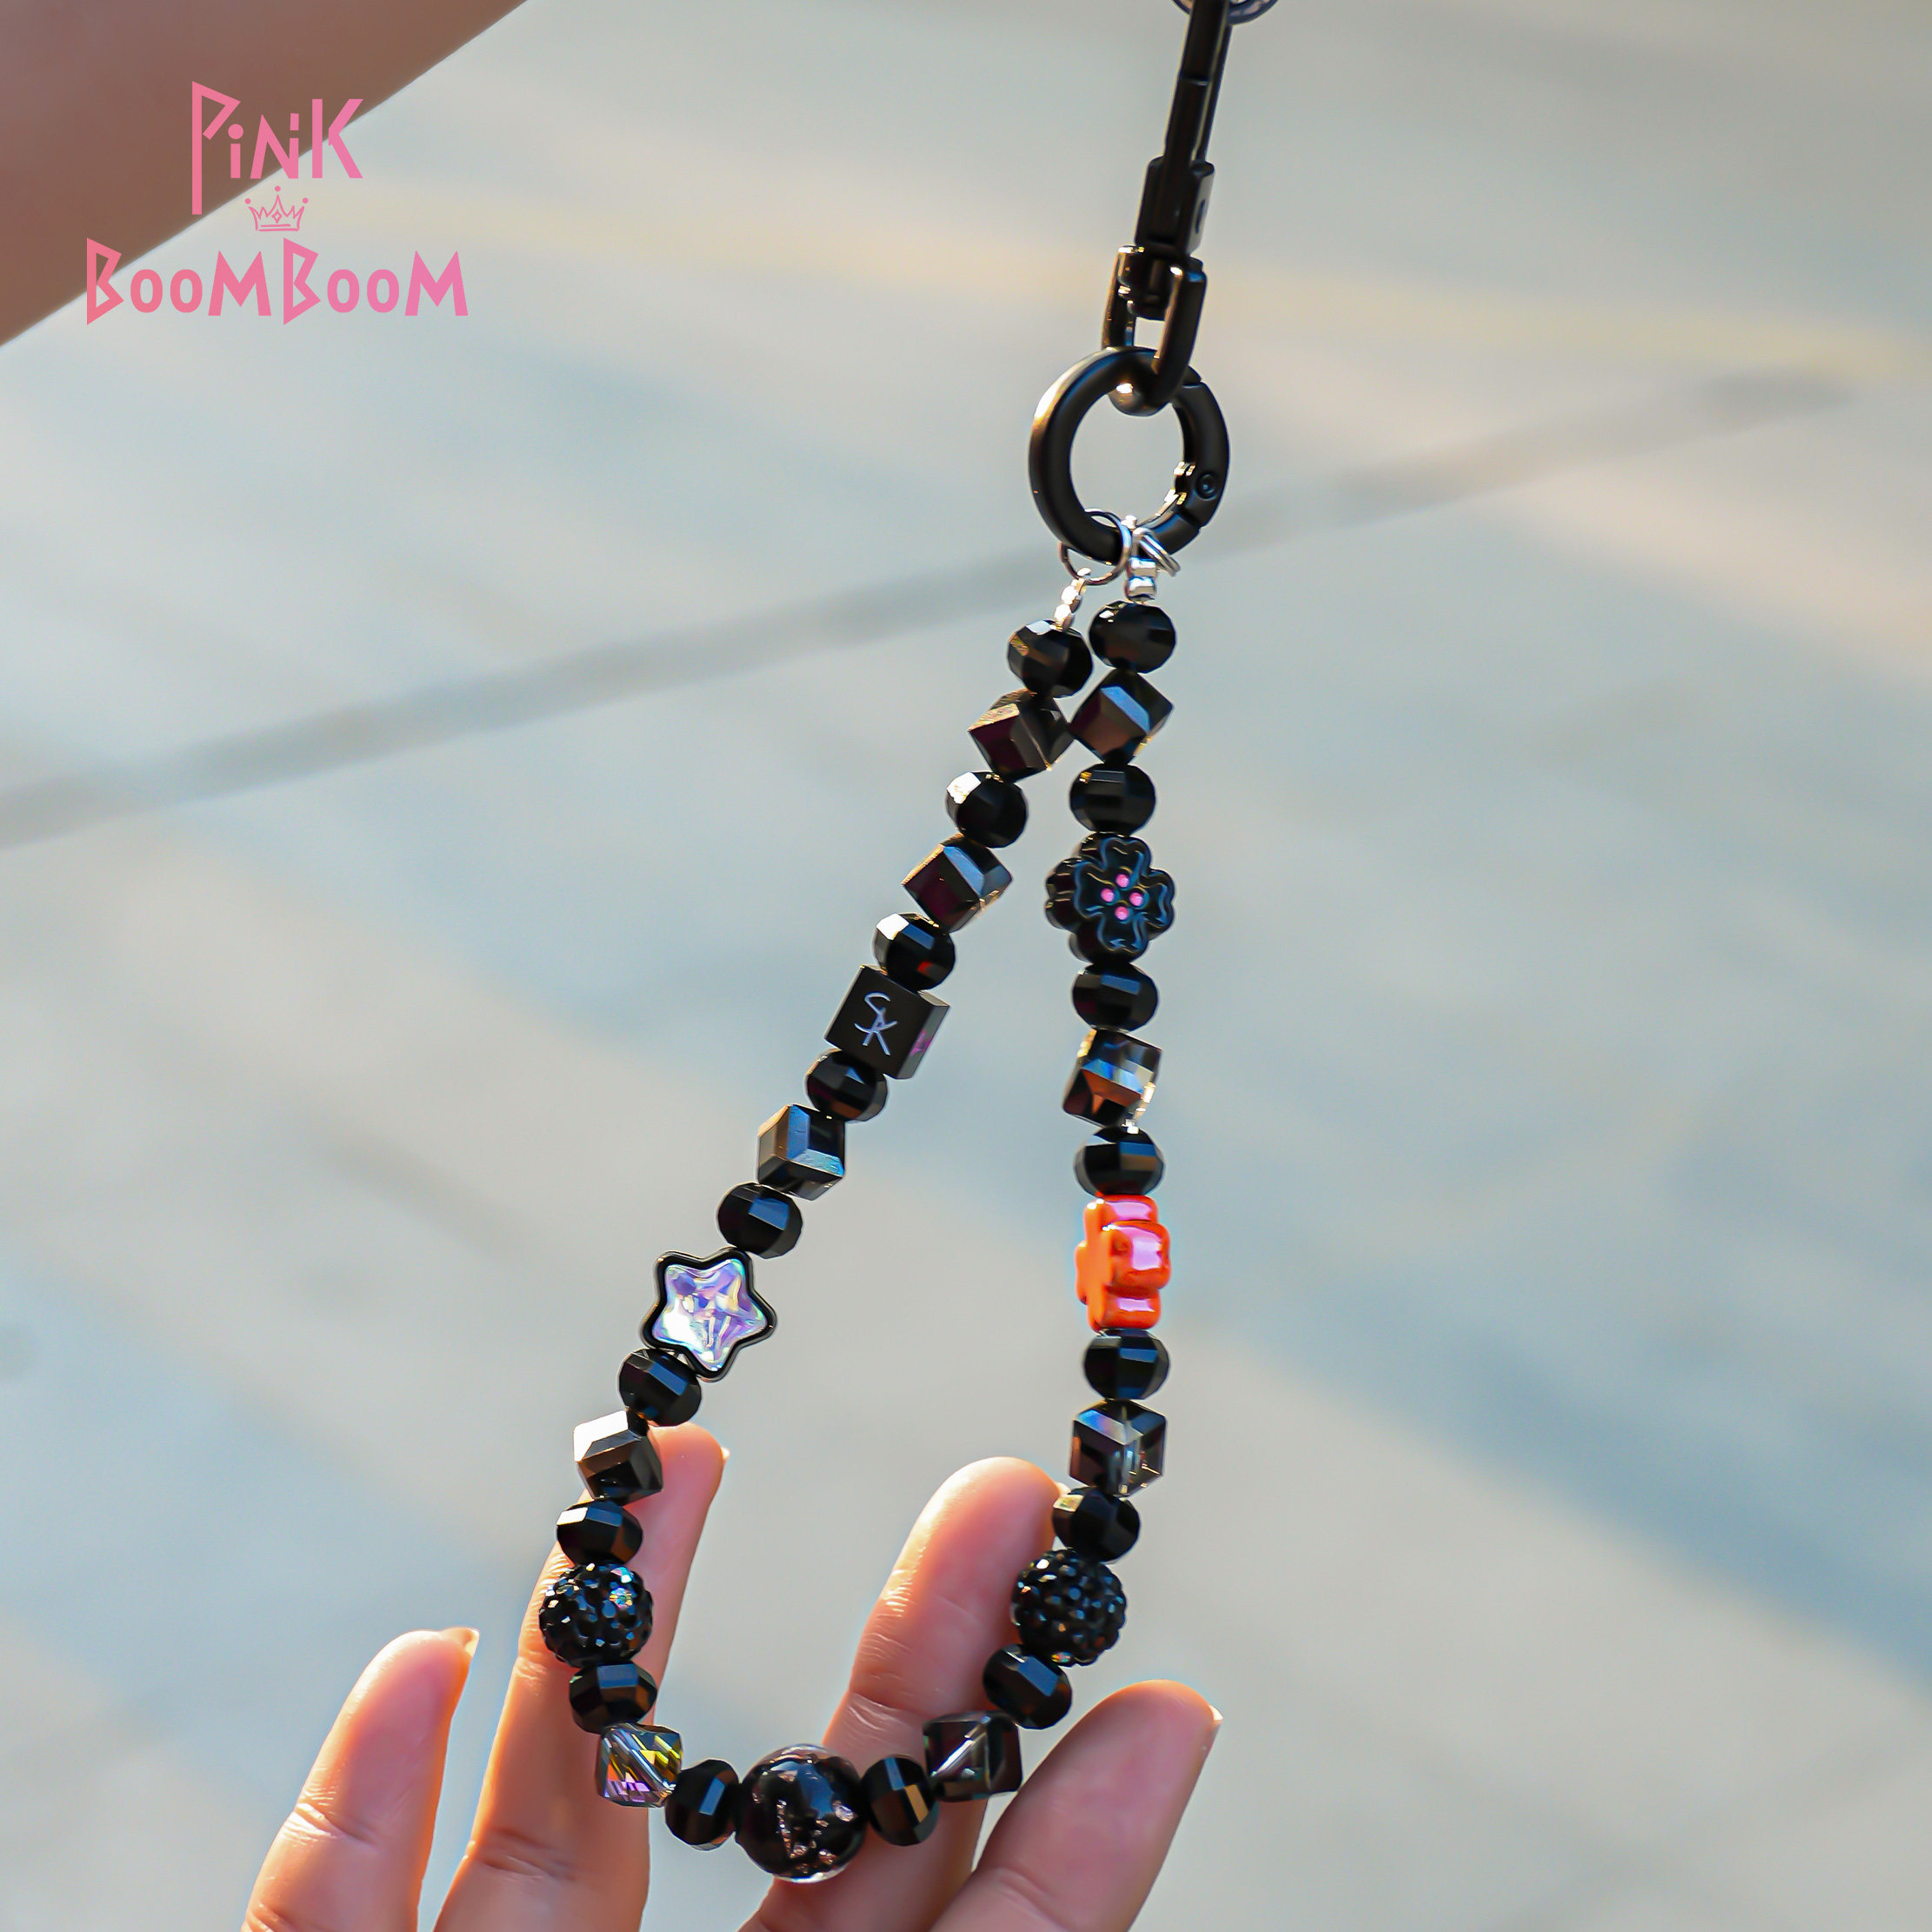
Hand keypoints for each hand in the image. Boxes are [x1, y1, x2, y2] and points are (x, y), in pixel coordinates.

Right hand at [243, 1428, 1218, 1930]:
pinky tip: (420, 1654)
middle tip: (992, 1490)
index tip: (1157, 1650)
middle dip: (899, 1667)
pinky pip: (331, 1927)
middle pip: (799, 1849)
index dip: (1060, 1805)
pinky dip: (356, 1807)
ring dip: (607, 1642)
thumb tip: (1182, 1723)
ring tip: (683, 1451)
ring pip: (551, 1837)